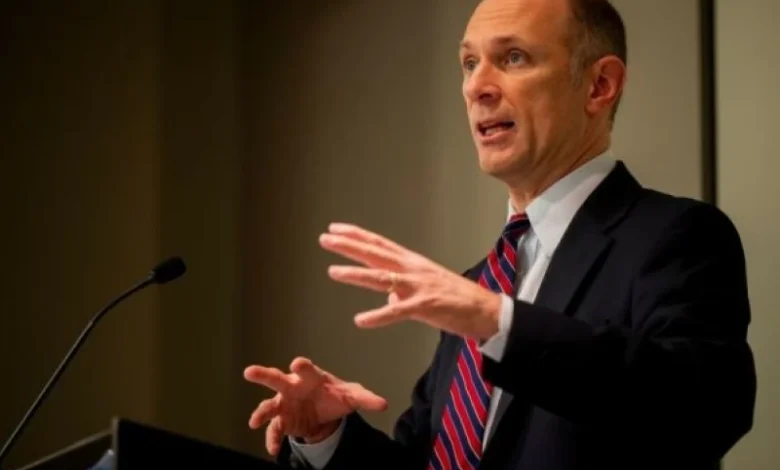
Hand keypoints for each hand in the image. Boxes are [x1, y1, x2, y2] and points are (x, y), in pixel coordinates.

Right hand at [243, 357, 387, 454]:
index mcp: (310, 377)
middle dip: (263, 375)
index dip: (301, 366)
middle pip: (276, 379)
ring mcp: (284, 404)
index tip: (297, 363)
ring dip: (260, 413)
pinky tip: (273, 449)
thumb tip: (384, 404)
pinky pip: (275, 430)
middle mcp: (293, 387)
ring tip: (254, 422)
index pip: (305, 369)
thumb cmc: (334, 395)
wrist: (326, 411)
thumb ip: (366, 399)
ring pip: (268, 405)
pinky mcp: (282, 421)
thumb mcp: (352, 396)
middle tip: (250, 372)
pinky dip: (273, 439)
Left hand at [319, 223, 501, 339]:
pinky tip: (360, 320)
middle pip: (376, 253)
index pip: (379, 244)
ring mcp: (419, 286)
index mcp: (412, 262)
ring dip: (356, 274)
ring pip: (382, 277)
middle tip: (325, 238)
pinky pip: (397, 311)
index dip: (356, 235)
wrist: (486, 310)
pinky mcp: (426, 306)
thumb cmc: (456, 299)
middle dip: (348, 246)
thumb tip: (386, 295)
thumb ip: (401, 288)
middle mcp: (413, 269)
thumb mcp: (424, 287)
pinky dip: (378, 316)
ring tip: (333, 272)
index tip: (335, 228)